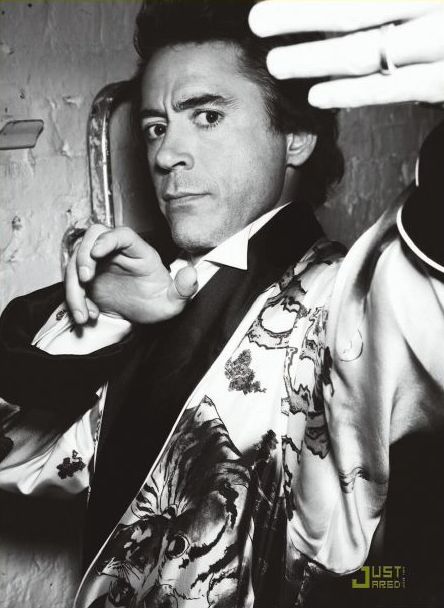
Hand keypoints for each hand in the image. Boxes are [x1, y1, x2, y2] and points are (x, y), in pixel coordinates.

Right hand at [65, 225, 197, 324]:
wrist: (141, 316)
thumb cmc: (157, 303)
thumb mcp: (173, 302)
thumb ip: (184, 290)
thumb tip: (191, 274)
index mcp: (140, 253)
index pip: (123, 235)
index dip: (108, 238)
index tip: (97, 253)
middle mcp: (117, 253)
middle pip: (93, 236)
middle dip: (83, 254)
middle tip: (84, 278)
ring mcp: (100, 263)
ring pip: (76, 260)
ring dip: (74, 286)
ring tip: (83, 313)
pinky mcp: (87, 277)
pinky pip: (72, 281)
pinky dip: (74, 299)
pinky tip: (87, 316)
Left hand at [249, 1, 443, 107]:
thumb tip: (337, 7)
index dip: (313, 1)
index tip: (273, 5)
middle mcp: (434, 8)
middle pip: (356, 10)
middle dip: (300, 16)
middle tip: (259, 21)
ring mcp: (442, 44)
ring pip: (366, 53)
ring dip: (316, 59)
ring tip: (278, 63)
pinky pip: (390, 90)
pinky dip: (351, 92)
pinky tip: (317, 94)